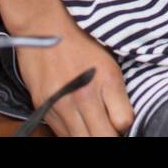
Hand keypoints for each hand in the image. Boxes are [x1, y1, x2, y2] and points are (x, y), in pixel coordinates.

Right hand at [15, 21, 133, 136]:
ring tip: (93, 123)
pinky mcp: (42, 107)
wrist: (43, 27)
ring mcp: (61, 104)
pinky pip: (62, 133)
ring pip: (81, 139)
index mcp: (107, 80)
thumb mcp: (109, 63)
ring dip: (90, 134)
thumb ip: (117, 94)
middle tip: (108, 127)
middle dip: (109, 135)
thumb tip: (123, 122)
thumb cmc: (80, 42)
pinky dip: (72, 132)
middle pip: (103, 136)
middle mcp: (84, 95)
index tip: (122, 123)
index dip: (125, 127)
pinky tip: (77, 121)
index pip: (124, 122)